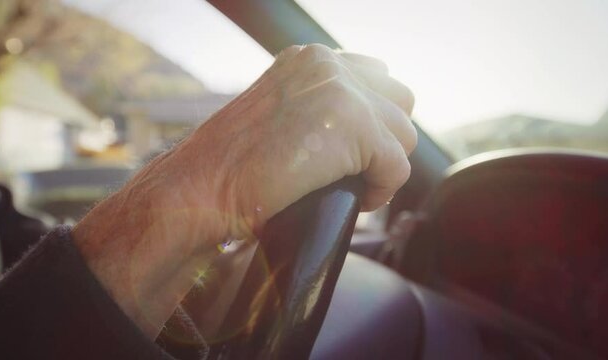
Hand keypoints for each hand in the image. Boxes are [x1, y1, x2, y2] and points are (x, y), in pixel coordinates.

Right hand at [72, 44, 415, 337]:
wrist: (203, 187)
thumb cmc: (231, 166)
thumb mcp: (279, 116)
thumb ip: (317, 107)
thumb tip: (362, 129)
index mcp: (309, 58)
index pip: (375, 77)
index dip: (373, 120)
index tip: (353, 152)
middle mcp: (328, 64)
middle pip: (400, 99)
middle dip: (386, 139)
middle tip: (358, 171)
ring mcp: (343, 92)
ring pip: (404, 135)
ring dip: (384, 167)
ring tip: (353, 187)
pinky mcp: (355, 128)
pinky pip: (399, 167)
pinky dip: (382, 191)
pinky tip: (357, 202)